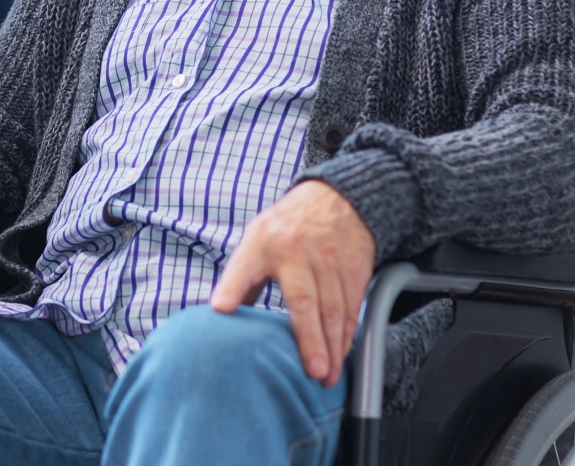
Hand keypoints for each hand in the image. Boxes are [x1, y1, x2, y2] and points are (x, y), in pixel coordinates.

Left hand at [210, 181, 374, 387]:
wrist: (337, 199)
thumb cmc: (288, 227)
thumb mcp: (256, 239)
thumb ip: (240, 276)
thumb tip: (219, 311)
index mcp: (266, 243)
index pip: (246, 267)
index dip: (232, 287)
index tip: (221, 309)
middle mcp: (300, 251)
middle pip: (306, 301)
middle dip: (310, 340)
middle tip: (313, 372)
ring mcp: (331, 261)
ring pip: (335, 310)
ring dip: (333, 346)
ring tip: (328, 375)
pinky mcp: (355, 269)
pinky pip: (353, 308)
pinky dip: (348, 334)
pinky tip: (342, 353)